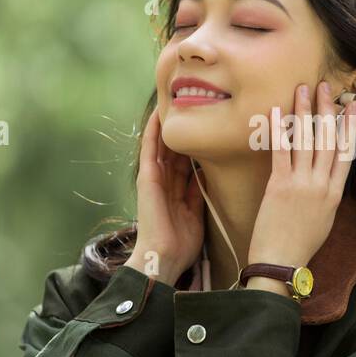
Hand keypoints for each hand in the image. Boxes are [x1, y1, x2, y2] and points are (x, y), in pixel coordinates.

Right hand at [125, 109, 204, 285]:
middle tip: (194, 103)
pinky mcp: (146, 178)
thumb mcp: (196, 213)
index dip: (196, 143)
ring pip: (162, 144)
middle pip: (175, 148)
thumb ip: (199, 194)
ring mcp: (154, 178)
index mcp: (176, 189)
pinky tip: (159, 114)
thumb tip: (207, 175)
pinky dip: (153, 132)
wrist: (164, 258)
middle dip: (184, 128)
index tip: (209, 125)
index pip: (187, 160)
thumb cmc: (181, 243)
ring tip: (175, 99)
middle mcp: (164, 180)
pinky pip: (150, 149)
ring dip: (168, 123)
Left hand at [247, 80, 355, 273]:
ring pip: (306, 140)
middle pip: (328, 139)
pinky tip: (277, 111)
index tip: (351, 105)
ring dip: (305, 112)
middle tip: (326, 85)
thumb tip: (323, 177)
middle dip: (327, 109)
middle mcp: (322, 185)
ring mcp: (302, 184)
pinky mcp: (279, 186)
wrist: (281, 263)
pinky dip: (279, 130)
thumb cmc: (300, 245)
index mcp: (335, 194)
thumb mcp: (323, 220)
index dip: (349, 126)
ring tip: (303, 88)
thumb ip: (325, 195)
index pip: (346, 152)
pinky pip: (281, 152)